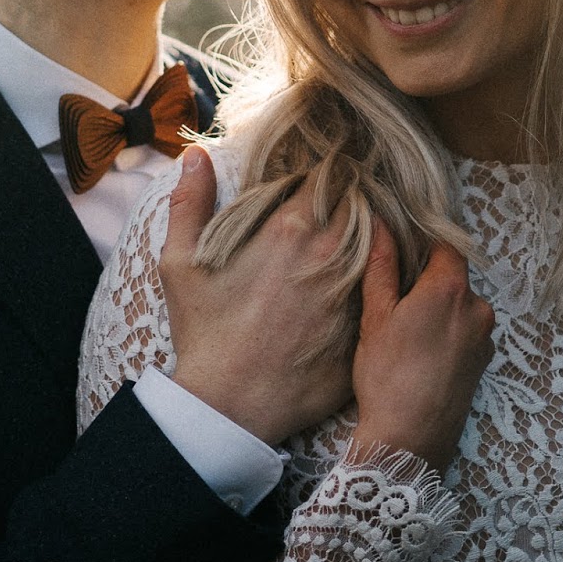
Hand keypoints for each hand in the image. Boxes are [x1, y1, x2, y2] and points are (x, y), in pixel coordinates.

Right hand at [159, 147, 354, 444]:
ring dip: (369, 236)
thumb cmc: (202, 334)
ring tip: (360, 237)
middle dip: (350, 201)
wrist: (228, 407)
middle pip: (357, 206)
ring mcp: (350, 294)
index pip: (325, 179)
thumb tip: (195, 154)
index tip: (321, 179)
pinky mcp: (362, 330)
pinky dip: (379, 282)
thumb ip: (190, 203)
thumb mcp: (179, 264)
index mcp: (288, 231)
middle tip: (343, 203)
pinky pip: (382, 293)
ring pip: (377, 245)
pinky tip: (371, 286)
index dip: (323, 176)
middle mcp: (328, 256)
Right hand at [348, 223, 494, 474]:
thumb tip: (380, 223)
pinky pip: (466, 331)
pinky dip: (446, 331)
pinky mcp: (483, 362)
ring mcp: (485, 338)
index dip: (423, 241)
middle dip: (426, 278)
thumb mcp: (376, 316)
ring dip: (437, 306)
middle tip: (393, 296)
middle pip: (453, 275)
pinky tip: (420, 352)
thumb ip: (381, 265)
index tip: (400, 248)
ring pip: (459, 304)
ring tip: (404, 329)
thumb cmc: (387, 377)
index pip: (446, 244)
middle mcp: (478, 308)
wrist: (410, 441)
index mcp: (451, 289)